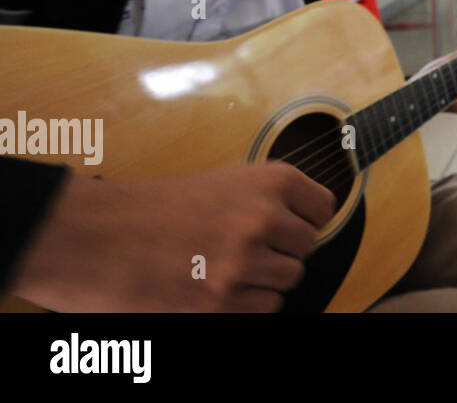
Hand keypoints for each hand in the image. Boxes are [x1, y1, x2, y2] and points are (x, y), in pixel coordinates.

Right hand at [10, 162, 334, 311]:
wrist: (97, 238)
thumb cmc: (154, 209)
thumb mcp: (222, 183)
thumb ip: (267, 199)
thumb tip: (307, 222)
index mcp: (269, 182)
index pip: (323, 207)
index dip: (305, 218)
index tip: (290, 222)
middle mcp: (264, 221)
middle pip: (306, 248)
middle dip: (281, 251)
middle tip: (244, 248)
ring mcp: (245, 265)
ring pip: (286, 281)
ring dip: (262, 279)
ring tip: (222, 267)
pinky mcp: (222, 305)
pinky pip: (263, 310)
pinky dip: (244, 305)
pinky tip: (213, 289)